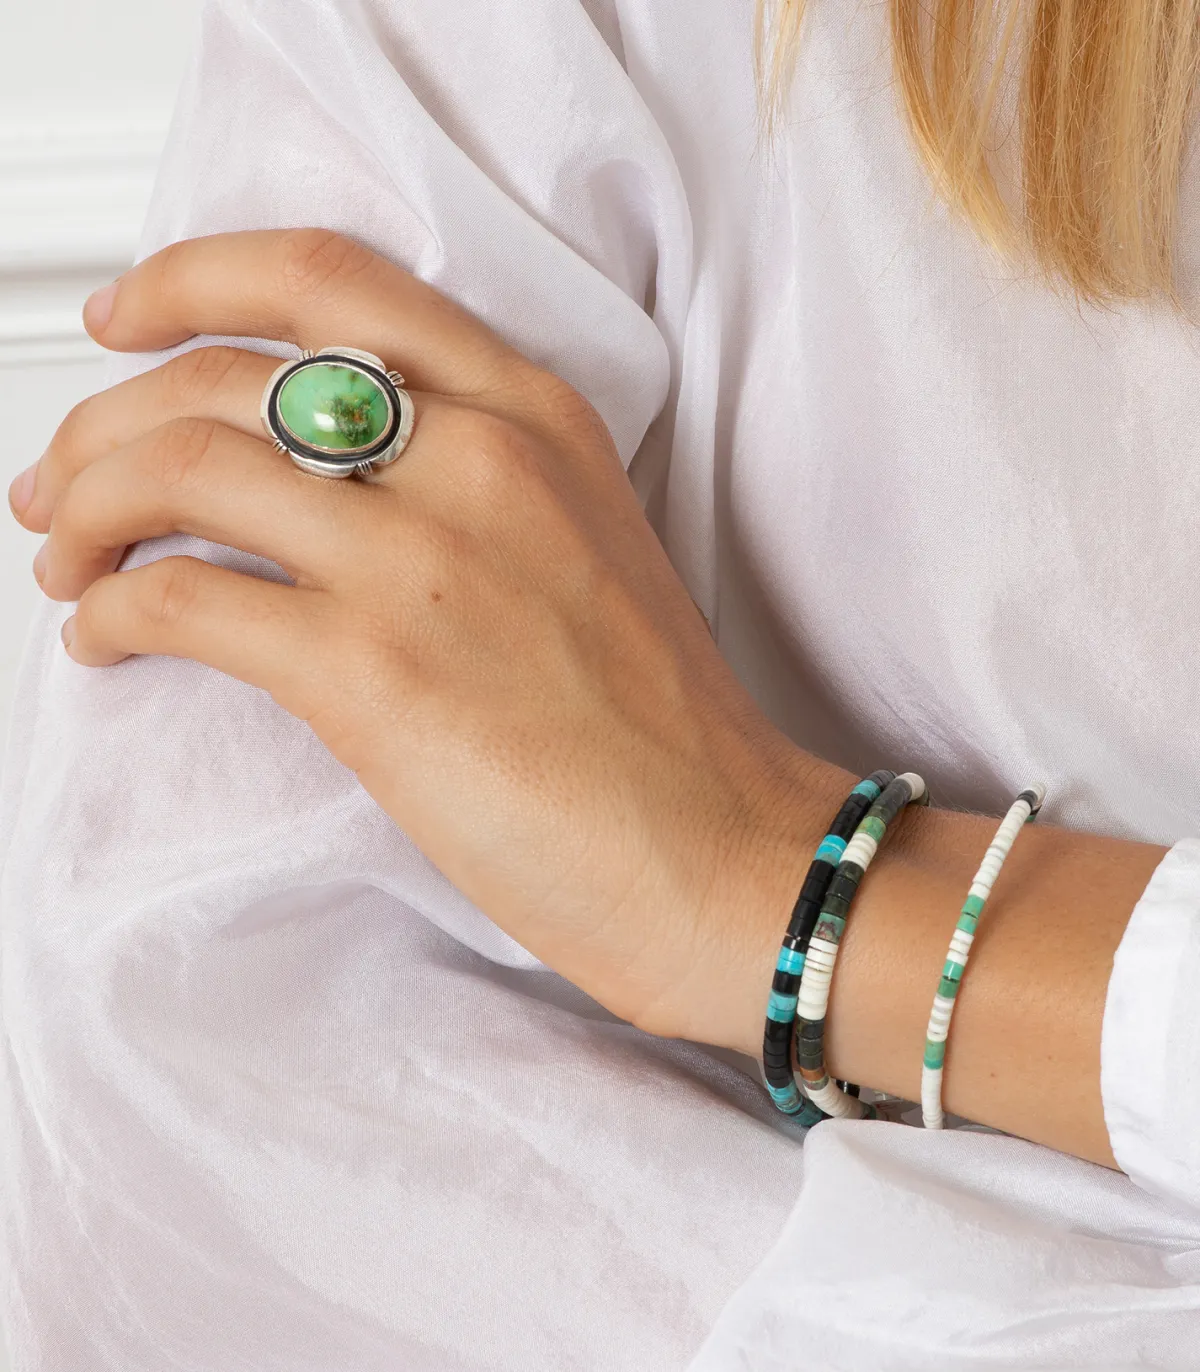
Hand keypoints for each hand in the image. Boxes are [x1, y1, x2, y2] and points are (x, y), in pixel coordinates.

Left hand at [11, 229, 834, 1053]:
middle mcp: (475, 458)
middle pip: (223, 373)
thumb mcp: (584, 543)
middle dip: (105, 419)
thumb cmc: (662, 725)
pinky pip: (182, 596)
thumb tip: (322, 487)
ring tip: (67, 563)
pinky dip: (110, 609)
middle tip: (64, 478)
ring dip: (88, 508)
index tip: (130, 316)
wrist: (720, 848)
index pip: (330, 279)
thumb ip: (471, 484)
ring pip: (181, 466)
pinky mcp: (372, 670)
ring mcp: (423, 559)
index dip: (195, 278)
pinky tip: (106, 637)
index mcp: (533, 415)